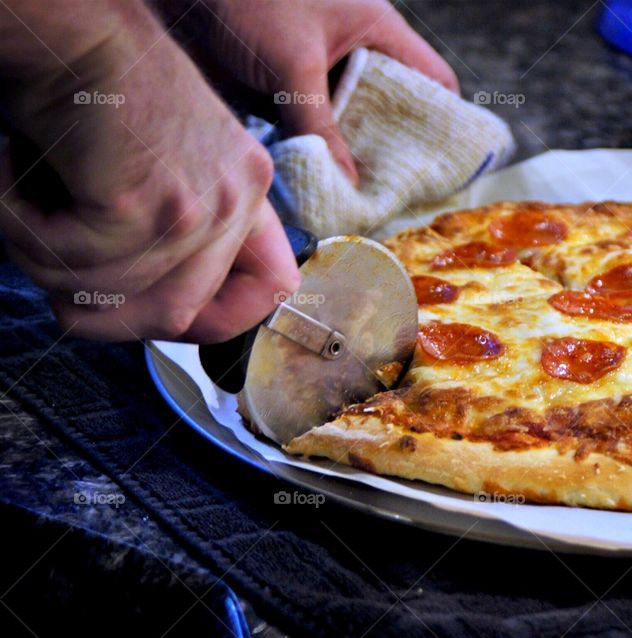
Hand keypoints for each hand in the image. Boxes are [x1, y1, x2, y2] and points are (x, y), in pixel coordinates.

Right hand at [0, 0, 299, 341]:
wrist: (68, 27)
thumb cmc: (98, 96)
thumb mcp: (168, 168)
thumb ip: (182, 239)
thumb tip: (164, 319)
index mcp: (248, 190)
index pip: (272, 287)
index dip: (219, 318)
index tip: (154, 311)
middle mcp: (235, 200)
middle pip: (180, 316)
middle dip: (105, 314)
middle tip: (55, 263)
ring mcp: (195, 207)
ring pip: (112, 295)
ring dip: (46, 262)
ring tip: (25, 203)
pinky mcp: (142, 207)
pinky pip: (68, 263)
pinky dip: (21, 230)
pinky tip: (14, 176)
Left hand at [204, 0, 459, 183]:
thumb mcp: (292, 65)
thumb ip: (320, 125)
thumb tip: (349, 186)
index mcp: (378, 32)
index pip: (434, 81)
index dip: (446, 125)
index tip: (442, 172)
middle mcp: (356, 52)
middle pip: (393, 110)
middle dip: (393, 153)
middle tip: (396, 199)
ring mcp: (320, 68)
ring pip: (350, 122)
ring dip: (350, 157)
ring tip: (357, 202)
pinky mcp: (285, 83)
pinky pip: (311, 123)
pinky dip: (313, 151)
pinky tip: (313, 183)